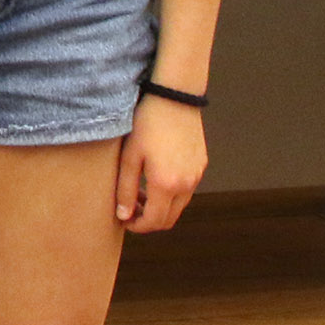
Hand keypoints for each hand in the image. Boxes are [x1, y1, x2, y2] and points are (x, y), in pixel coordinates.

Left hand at [114, 93, 204, 230]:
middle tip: (130, 208)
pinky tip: (155, 177)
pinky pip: (187, 189)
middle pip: (169, 219)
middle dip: (148, 220)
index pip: (153, 221)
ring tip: (140, 191)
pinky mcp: (201, 165)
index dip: (137, 227)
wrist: (174, 97)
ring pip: (179, 206)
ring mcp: (197, 175)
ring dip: (160, 207)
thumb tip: (123, 216)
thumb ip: (125, 189)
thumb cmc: (146, 123)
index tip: (124, 220)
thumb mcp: (129, 156)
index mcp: (166, 184)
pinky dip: (171, 193)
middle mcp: (186, 184)